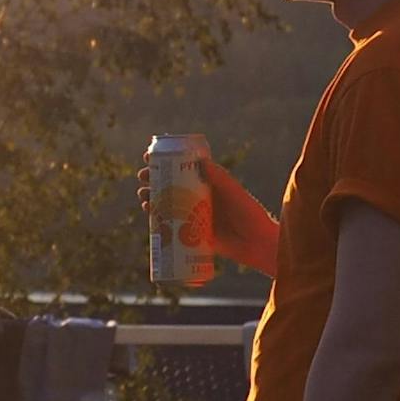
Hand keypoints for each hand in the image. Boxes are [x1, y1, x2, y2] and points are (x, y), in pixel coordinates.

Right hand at [143, 153, 280, 271]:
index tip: (149, 157)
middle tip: (143, 177)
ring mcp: (192, 216)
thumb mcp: (234, 193)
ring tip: (143, 196)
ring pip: (166, 205)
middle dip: (153, 180)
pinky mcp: (190, 234)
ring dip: (151, 198)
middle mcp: (197, 198)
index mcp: (207, 184)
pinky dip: (156, 220)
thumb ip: (220, 178)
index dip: (164, 162)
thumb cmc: (249, 213)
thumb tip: (201, 160)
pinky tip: (149, 215)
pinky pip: (169, 226)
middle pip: (169, 186)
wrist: (255, 243)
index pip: (181, 169)